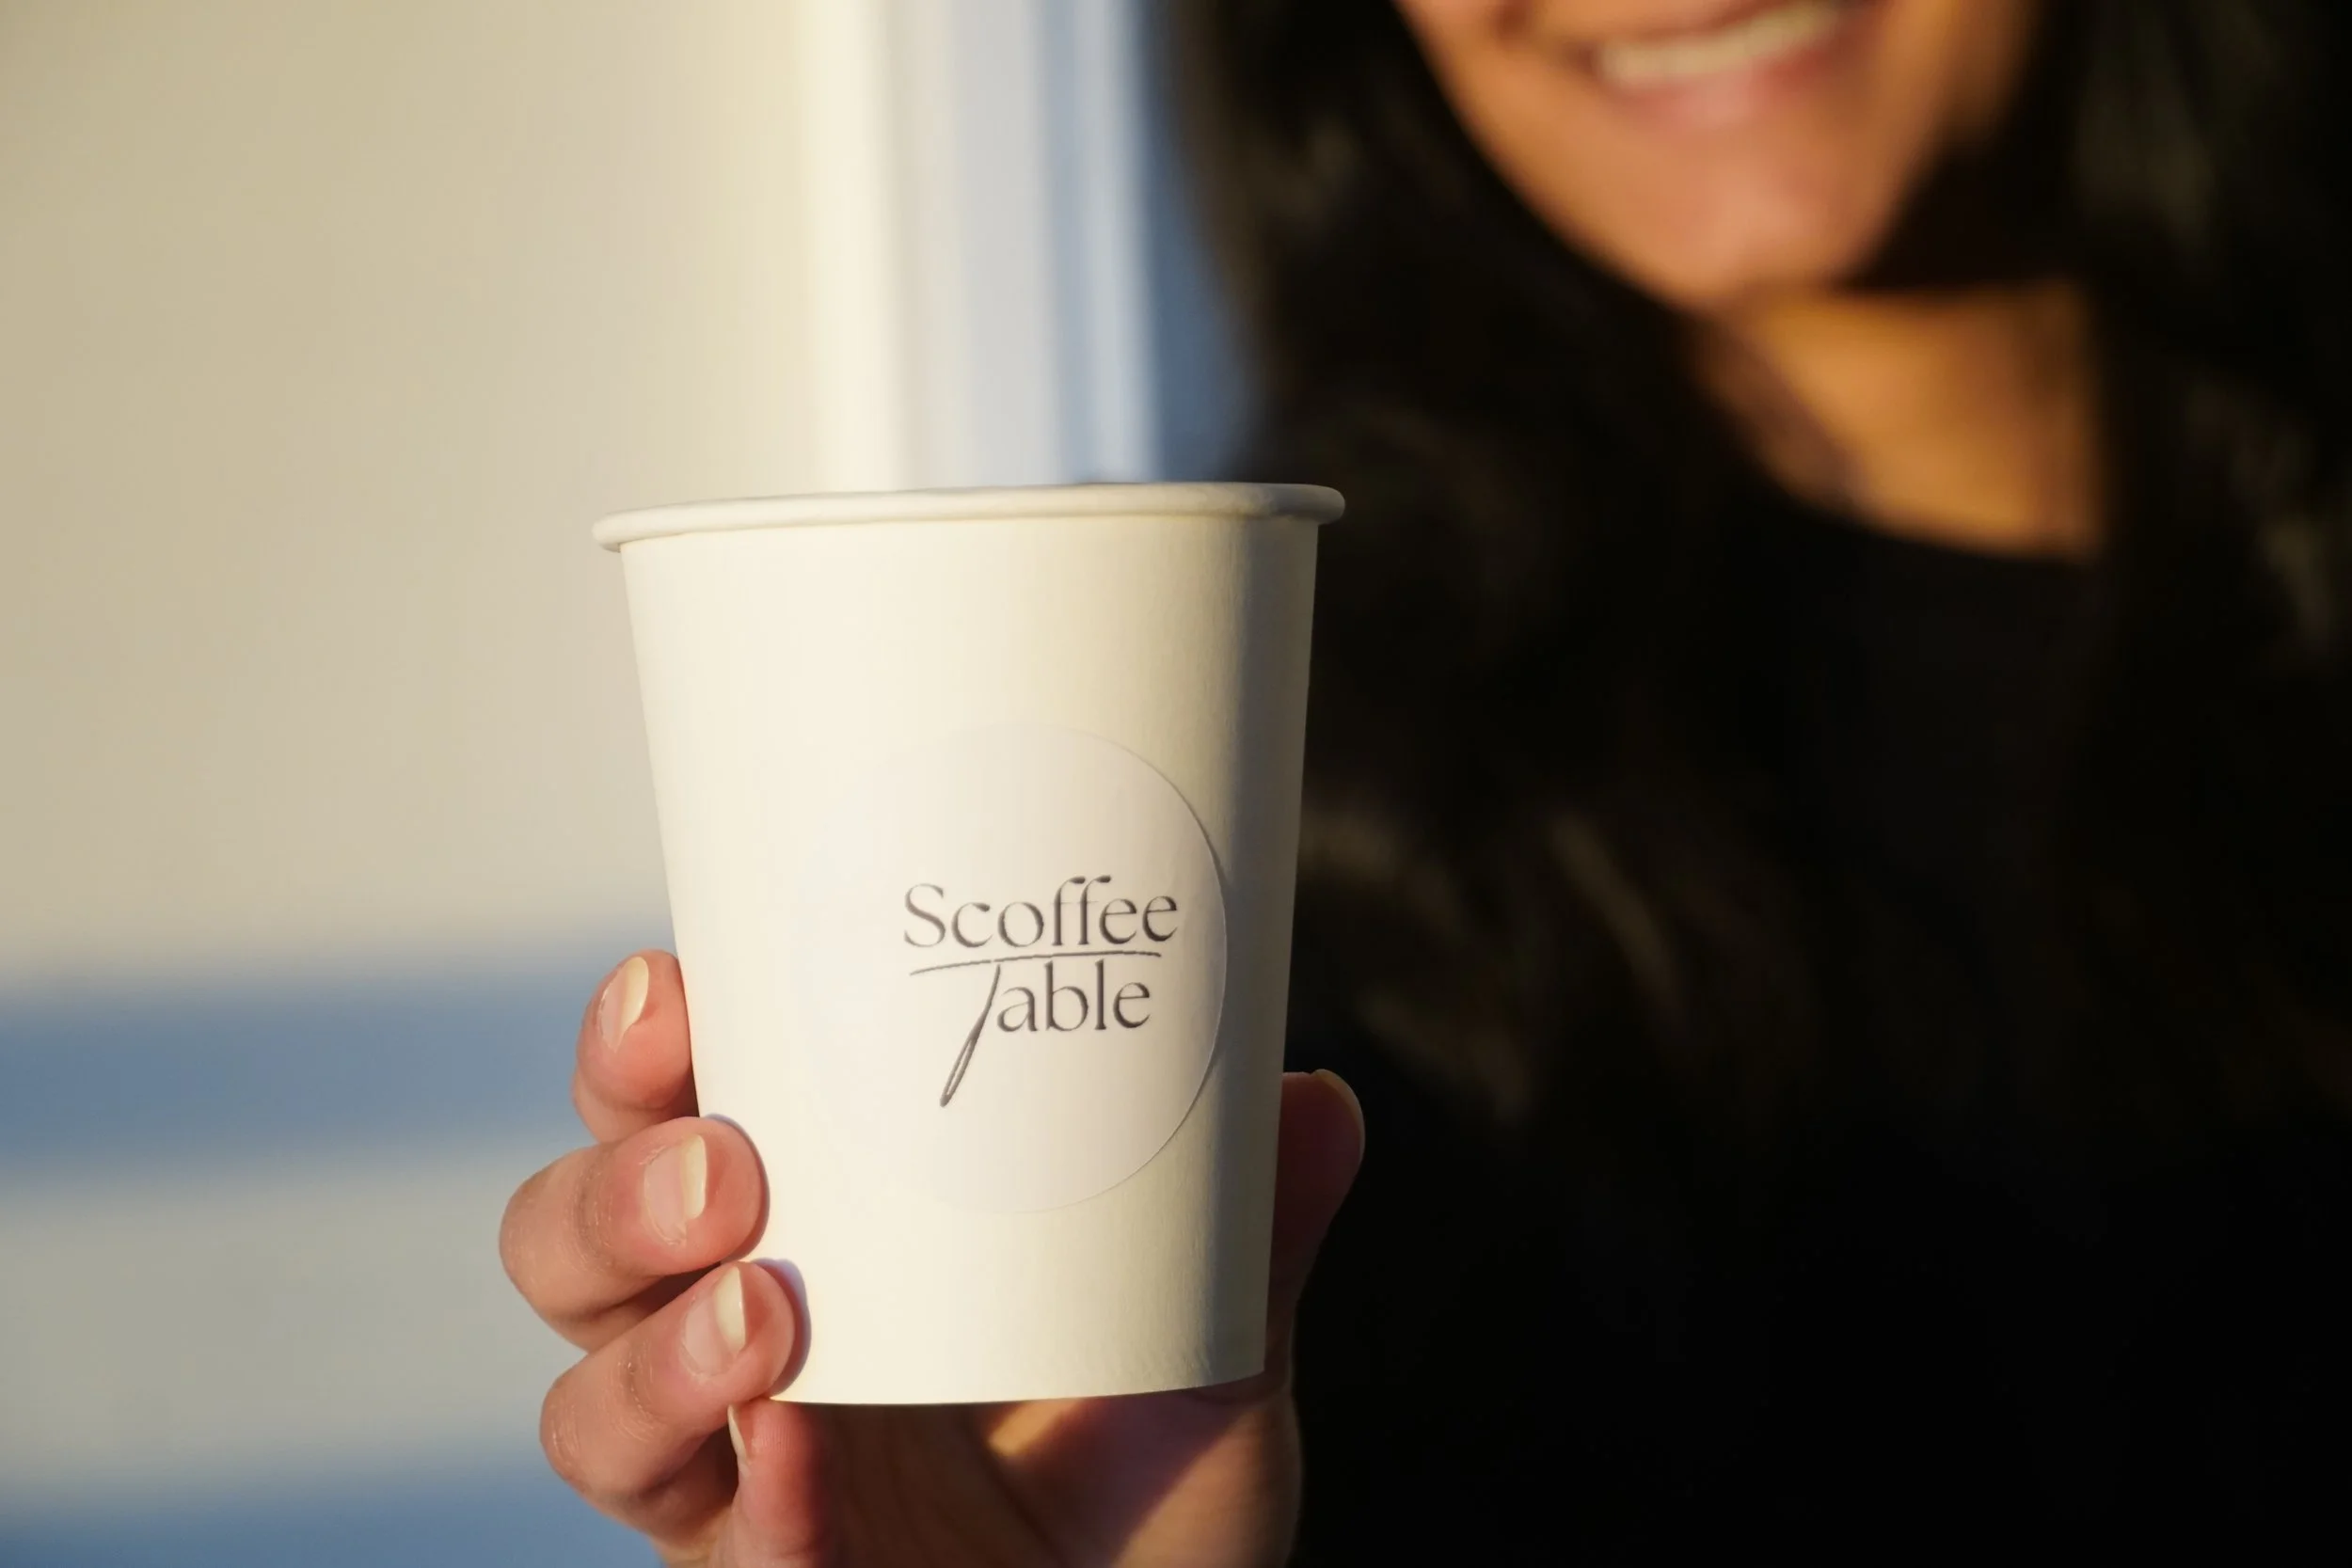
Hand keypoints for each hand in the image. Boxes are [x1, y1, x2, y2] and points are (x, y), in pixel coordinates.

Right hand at [500, 951, 1364, 1566]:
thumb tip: (1314, 1099)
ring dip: (660, 1351)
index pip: (676, 1109)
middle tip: (727, 1163)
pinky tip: (800, 1465)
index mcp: (816, 1232)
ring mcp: (734, 1479)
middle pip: (574, 1243)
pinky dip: (755, 1504)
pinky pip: (718, 1545)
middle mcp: (737, 1344)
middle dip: (618, 1187)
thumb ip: (1245, 1233)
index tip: (679, 985)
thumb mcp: (1205, 1347)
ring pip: (591, 1403)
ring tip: (766, 1315)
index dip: (640, 1046)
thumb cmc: (1147, 1497)